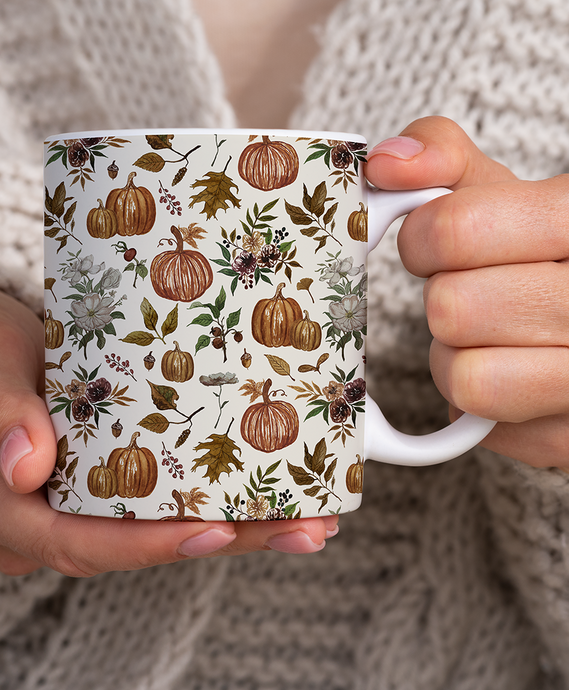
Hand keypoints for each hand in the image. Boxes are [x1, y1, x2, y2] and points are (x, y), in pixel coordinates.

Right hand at [0, 283, 336, 575]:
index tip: (213, 530)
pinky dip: (210, 500)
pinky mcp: (96, 483)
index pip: (73, 542)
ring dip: (233, 527)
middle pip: (129, 545)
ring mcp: (68, 504)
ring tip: (307, 518)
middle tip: (299, 528)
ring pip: (151, 531)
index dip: (145, 545)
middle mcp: (34, 518)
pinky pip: (153, 504)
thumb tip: (29, 468)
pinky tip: (266, 495)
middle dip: (217, 540)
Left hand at [366, 116, 568, 468]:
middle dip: (445, 301)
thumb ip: (442, 160)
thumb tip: (385, 163)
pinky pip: (484, 426)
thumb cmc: (533, 252)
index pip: (456, 230)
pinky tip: (513, 375)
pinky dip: (480, 404)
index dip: (422, 239)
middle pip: (453, 309)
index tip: (433, 244)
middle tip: (474, 294)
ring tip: (492, 339)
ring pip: (466, 377)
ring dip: (457, 358)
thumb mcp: (500, 192)